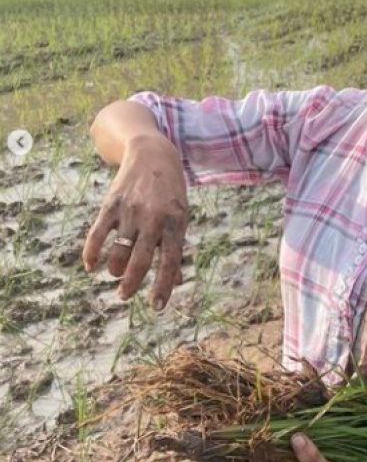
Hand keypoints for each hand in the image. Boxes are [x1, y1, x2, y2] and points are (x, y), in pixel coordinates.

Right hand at [82, 134, 188, 309]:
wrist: (153, 154)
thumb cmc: (171, 193)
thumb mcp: (180, 217)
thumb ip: (175, 247)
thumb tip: (175, 281)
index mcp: (176, 223)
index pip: (170, 261)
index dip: (163, 286)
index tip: (156, 307)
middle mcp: (154, 219)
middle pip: (140, 261)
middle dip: (131, 284)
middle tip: (124, 296)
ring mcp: (131, 212)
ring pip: (118, 252)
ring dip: (114, 269)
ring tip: (115, 275)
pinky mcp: (111, 205)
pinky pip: (98, 234)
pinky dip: (92, 253)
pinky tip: (90, 265)